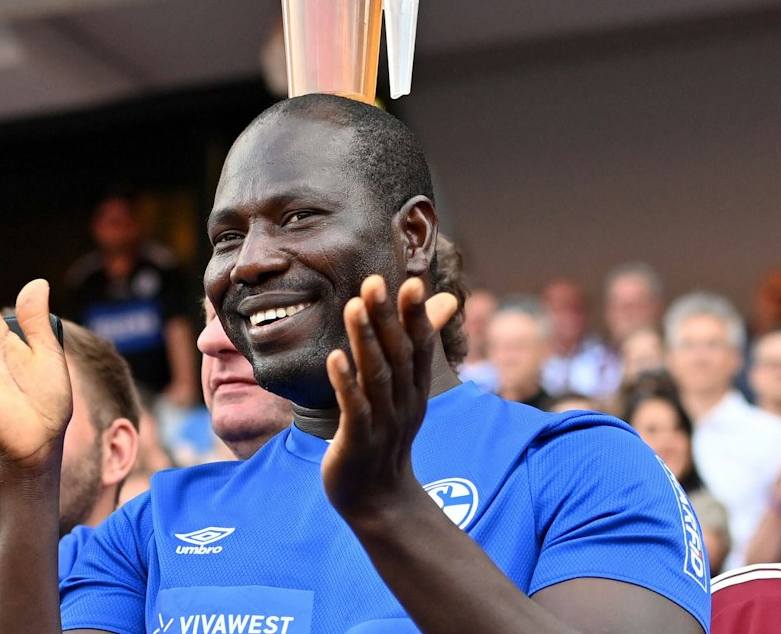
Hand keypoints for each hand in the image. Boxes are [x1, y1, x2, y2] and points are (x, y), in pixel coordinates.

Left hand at [321, 275, 457, 520]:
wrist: (378, 500)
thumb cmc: (387, 435)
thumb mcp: (407, 389)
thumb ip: (419, 344)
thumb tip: (444, 300)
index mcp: (415, 388)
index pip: (419, 346)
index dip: (416, 315)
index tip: (412, 281)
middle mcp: (404, 402)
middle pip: (398, 355)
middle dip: (387, 317)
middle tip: (375, 281)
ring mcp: (383, 422)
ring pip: (376, 376)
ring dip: (365, 340)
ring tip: (353, 306)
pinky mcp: (359, 442)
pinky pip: (354, 409)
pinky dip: (346, 383)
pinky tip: (335, 358)